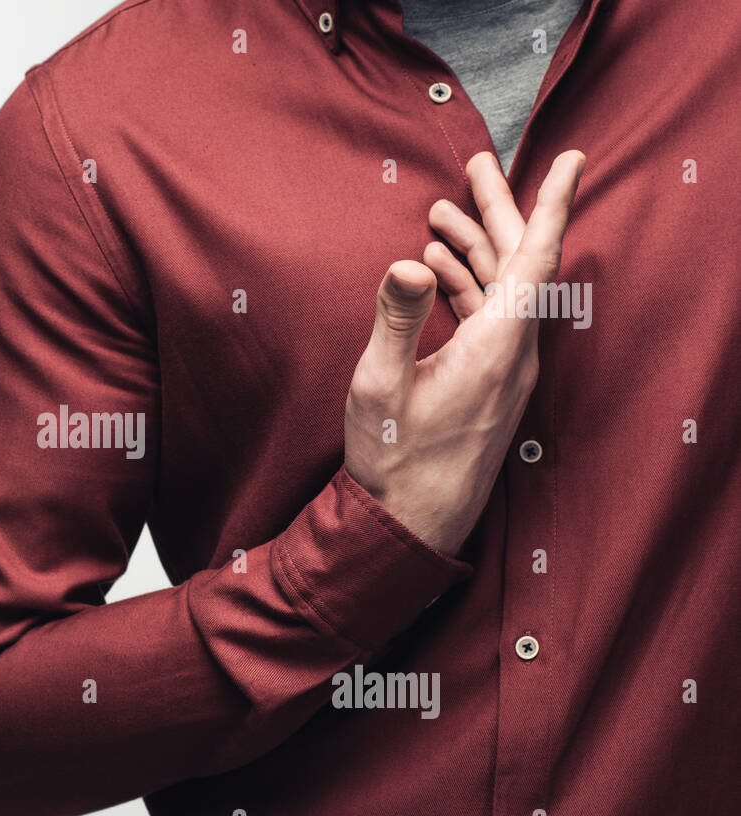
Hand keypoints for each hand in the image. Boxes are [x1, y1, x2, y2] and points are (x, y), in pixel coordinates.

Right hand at [344, 149, 585, 555]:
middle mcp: (512, 355)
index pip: (536, 259)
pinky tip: (440, 273)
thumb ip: (397, 318)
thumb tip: (411, 261)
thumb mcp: (380, 385)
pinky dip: (468, 286)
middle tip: (477, 166)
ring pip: (502, 291)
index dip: (551, 204)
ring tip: (440, 214)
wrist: (410, 525)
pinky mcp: (490, 385)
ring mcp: (504, 371)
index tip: (568, 158)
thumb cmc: (394, 460)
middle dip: (498, 212)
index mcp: (495, 347)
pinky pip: (490, 319)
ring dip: (475, 249)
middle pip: (519, 265)